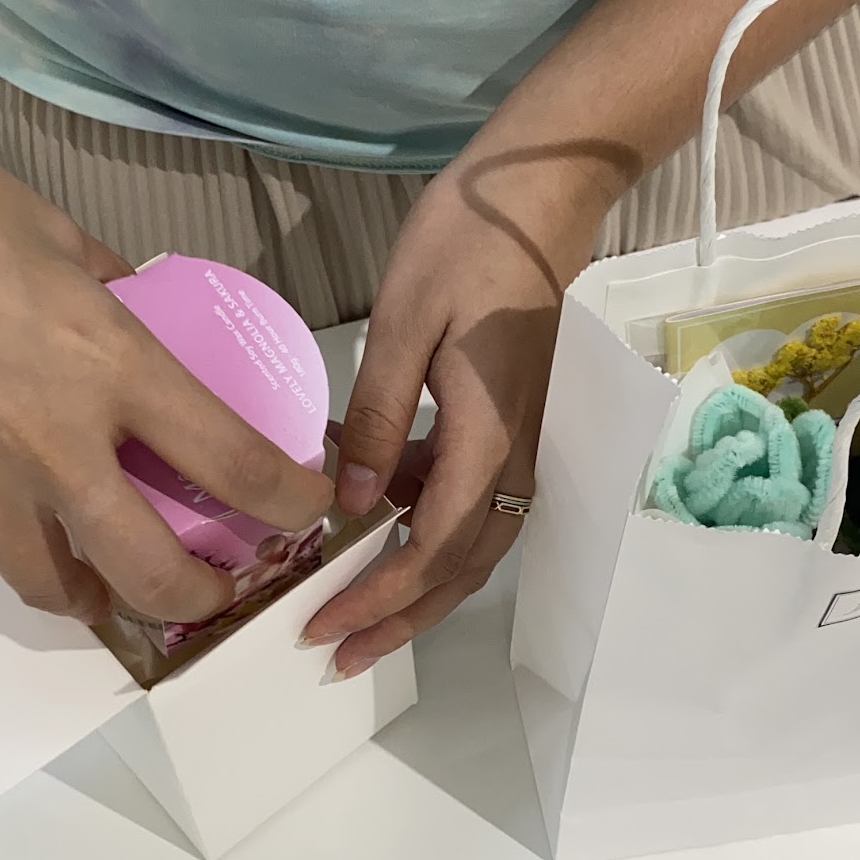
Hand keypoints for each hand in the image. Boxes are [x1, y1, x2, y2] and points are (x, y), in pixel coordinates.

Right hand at [0, 100, 331, 622]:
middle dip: (204, 596)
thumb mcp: (66, 245)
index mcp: (111, 366)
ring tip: (116, 583)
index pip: (233, 465)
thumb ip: (122, 301)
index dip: (289, 502)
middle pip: (153, 573)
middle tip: (220, 588)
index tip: (308, 504)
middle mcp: (51, 442)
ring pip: (58, 587)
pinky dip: (13, 536)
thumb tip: (160, 323)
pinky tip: (19, 505)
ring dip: (102, 595)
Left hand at [303, 147, 618, 676]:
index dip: (379, 598)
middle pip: (461, 570)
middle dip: (400, 620)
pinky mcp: (509, 429)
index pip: (434, 548)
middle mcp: (515, 460)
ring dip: (417, 590)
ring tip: (354, 614)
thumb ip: (380, 421)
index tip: (322, 627)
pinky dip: (427, 535)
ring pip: (470, 546)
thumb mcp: (405, 326)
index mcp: (490, 440)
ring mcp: (519, 447)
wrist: (537, 202)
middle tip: (337, 656)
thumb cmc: (467, 247)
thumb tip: (355, 506)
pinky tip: (375, 524)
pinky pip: (470, 504)